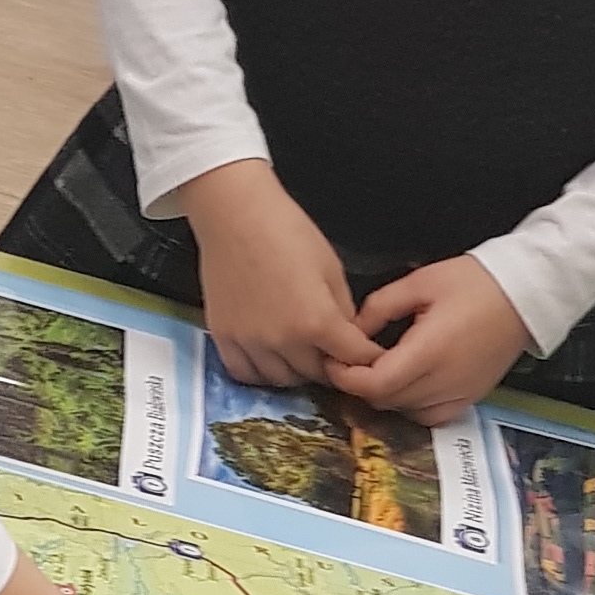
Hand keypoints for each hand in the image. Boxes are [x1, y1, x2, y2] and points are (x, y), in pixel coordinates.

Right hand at [182, 159, 377, 385]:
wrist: (236, 214)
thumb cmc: (286, 230)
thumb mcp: (332, 267)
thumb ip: (343, 309)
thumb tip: (346, 335)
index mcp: (317, 321)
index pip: (353, 358)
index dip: (367, 359)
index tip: (370, 357)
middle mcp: (283, 340)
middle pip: (317, 375)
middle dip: (331, 366)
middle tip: (334, 353)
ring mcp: (250, 341)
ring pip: (282, 380)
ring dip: (298, 372)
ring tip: (303, 354)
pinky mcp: (224, 336)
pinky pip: (244, 373)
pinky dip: (262, 372)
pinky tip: (270, 358)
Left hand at [334, 255, 528, 425]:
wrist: (526, 294)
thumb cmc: (475, 283)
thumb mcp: (419, 283)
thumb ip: (379, 308)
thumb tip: (352, 332)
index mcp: (430, 350)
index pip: (375, 383)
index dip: (347, 377)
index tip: (334, 362)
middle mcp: (445, 380)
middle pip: (386, 400)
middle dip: (361, 384)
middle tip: (348, 362)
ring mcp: (460, 393)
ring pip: (405, 411)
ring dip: (385, 395)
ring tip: (378, 369)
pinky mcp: (470, 398)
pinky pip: (430, 416)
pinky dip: (411, 406)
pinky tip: (407, 384)